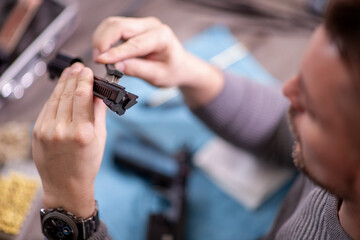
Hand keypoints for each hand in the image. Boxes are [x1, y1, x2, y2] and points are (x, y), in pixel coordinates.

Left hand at [32, 63, 106, 217]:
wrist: (66, 184)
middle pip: (67, 94)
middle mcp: (63, 130)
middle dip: (73, 77)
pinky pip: (47, 108)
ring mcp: (47, 131)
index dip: (84, 80)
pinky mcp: (37, 132)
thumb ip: (98, 114)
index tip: (87, 70)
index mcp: (83, 132)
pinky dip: (54, 96)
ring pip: (56, 99)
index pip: (82, 96)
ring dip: (63, 83)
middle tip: (78, 66)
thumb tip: (98, 94)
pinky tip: (60, 90)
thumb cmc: (86, 164)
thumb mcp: (100, 139)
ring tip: (70, 73)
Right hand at [92, 17, 223, 107]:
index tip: (100, 60)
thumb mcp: (158, 76)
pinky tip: (103, 52)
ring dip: (101, 38)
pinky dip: (104, 38)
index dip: (115, 52)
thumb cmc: (172, 71)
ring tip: (99, 57)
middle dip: (103, 41)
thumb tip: (116, 66)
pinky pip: (113, 27)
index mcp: (161, 36)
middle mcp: (150, 25)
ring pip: (112, 24)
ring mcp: (141, 24)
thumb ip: (138, 70)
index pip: (133, 43)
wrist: (179, 65)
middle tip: (97, 59)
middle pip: (119, 26)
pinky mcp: (133, 27)